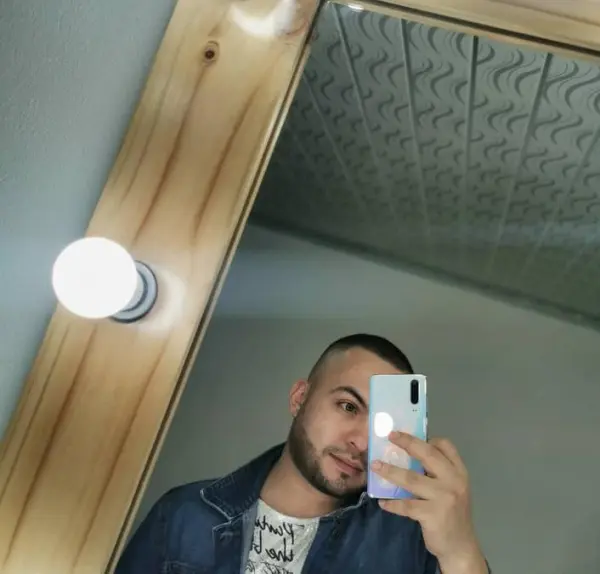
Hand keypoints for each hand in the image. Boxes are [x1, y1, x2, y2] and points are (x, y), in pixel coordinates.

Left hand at [371, 432, 486, 572]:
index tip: (408, 434)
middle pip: (427, 455)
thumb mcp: (452, 488)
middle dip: (407, 442)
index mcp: (459, 471)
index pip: (446, 446)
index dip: (427, 438)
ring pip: (411, 479)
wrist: (460, 546)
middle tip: (390, 436)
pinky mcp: (433, 515)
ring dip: (390, 471)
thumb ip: (437, 472)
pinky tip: (383, 502)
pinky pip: (406, 505)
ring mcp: (444, 498)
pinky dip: (393, 503)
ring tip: (375, 466)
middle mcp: (453, 481)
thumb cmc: (451, 512)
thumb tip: (407, 454)